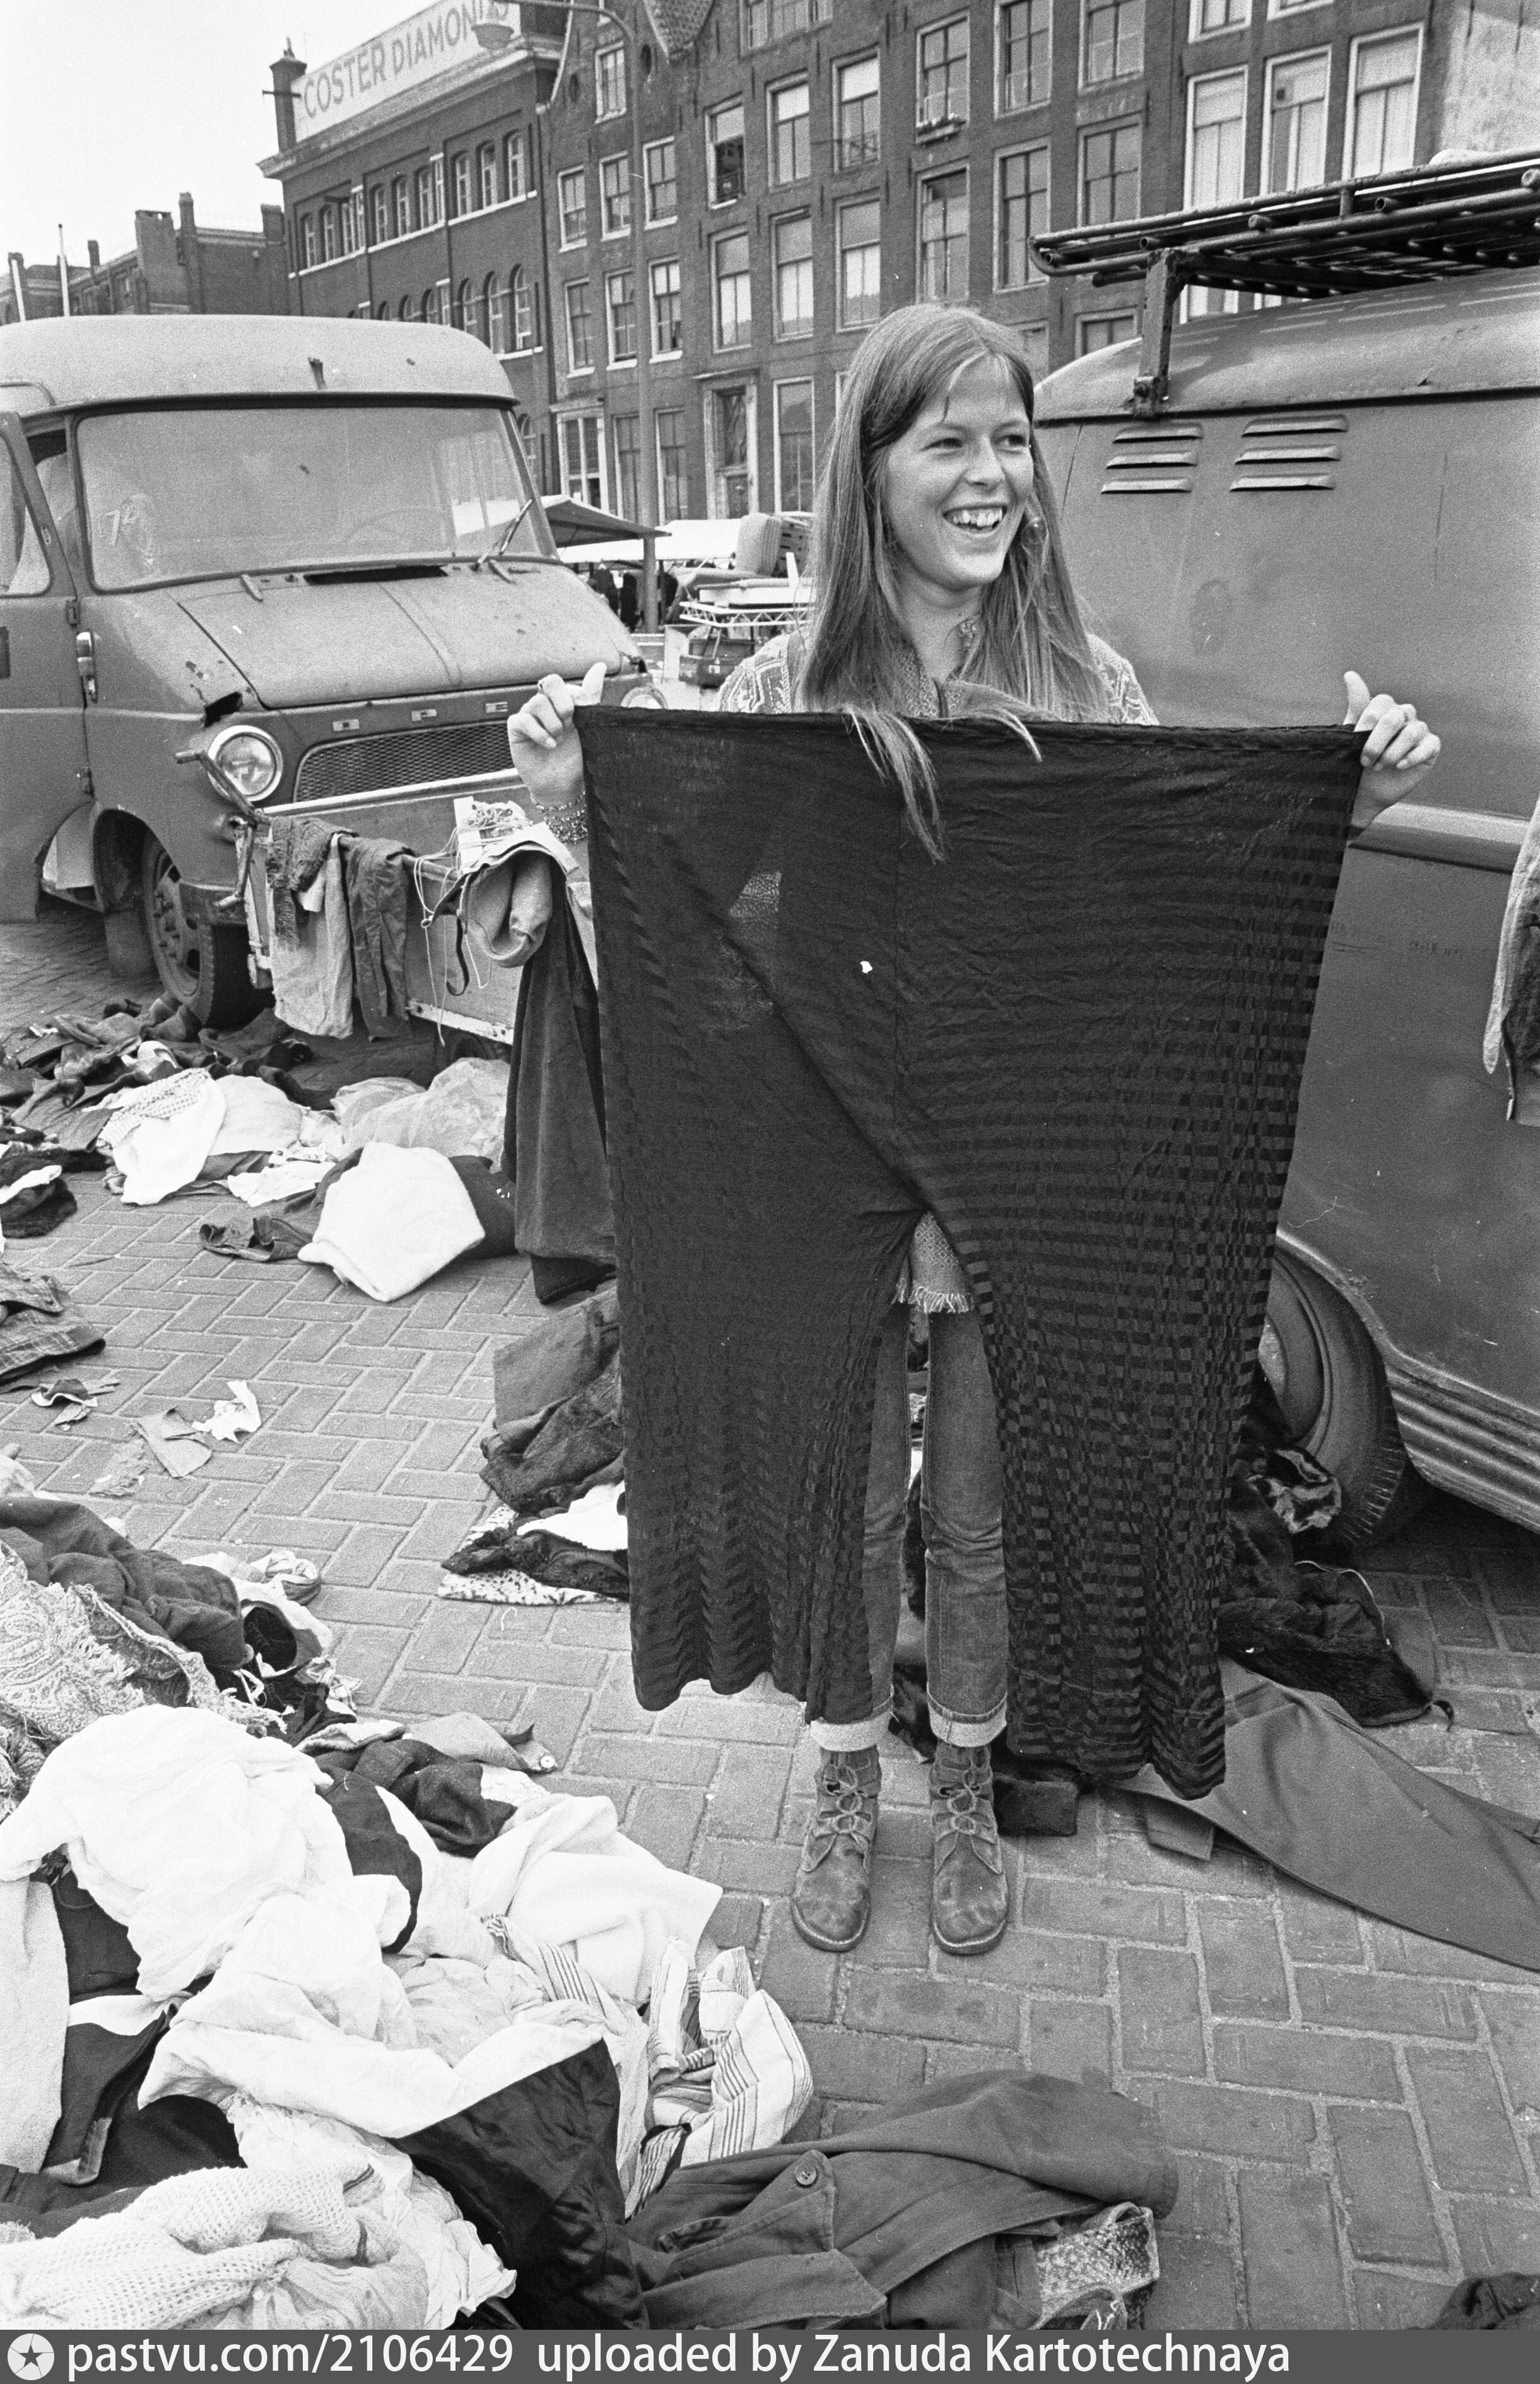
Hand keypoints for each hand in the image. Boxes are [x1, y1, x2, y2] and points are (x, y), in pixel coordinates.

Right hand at [507, 660, 606, 808]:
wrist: (563, 785)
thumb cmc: (575, 757)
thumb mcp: (589, 725)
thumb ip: (591, 696)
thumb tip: (599, 666)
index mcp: (562, 701)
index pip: (564, 683)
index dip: (573, 698)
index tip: (578, 717)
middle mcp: (545, 705)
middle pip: (550, 682)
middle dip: (563, 703)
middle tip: (569, 723)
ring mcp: (530, 715)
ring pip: (537, 702)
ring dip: (553, 724)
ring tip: (559, 740)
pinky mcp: (517, 729)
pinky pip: (523, 719)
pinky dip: (539, 733)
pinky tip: (549, 745)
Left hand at [1344, 670, 1440, 831]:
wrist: (1366, 792)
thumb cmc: (1357, 762)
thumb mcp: (1351, 735)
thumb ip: (1356, 705)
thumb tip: (1350, 674)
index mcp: (1385, 708)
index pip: (1380, 703)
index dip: (1367, 724)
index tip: (1354, 742)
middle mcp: (1404, 715)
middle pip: (1394, 718)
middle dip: (1376, 742)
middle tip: (1365, 761)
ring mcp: (1419, 729)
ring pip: (1411, 732)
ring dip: (1391, 753)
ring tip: (1379, 768)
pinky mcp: (1431, 747)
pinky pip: (1428, 745)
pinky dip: (1411, 757)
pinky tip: (1399, 767)